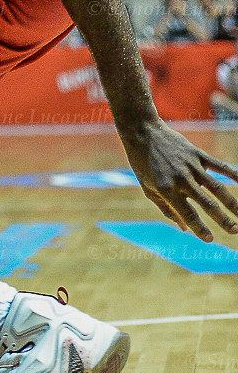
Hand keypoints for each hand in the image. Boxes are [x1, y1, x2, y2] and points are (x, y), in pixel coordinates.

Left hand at [124, 119, 237, 240]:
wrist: (142, 133)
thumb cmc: (142, 164)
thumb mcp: (148, 188)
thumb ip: (166, 209)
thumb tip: (185, 229)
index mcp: (166, 189)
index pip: (187, 213)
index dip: (199, 228)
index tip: (210, 239)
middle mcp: (181, 179)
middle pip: (207, 203)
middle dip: (222, 219)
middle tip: (234, 231)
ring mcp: (191, 166)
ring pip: (217, 188)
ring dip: (232, 203)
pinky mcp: (197, 154)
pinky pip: (220, 166)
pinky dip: (234, 175)